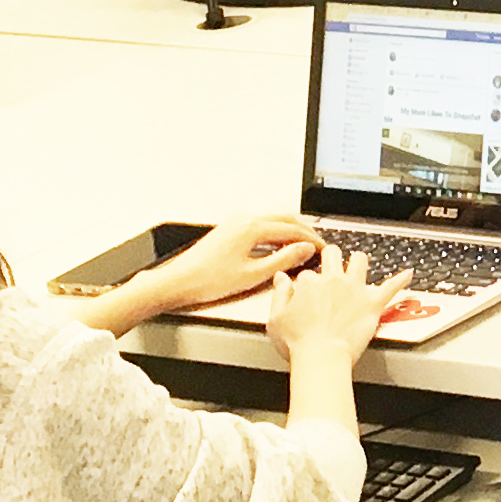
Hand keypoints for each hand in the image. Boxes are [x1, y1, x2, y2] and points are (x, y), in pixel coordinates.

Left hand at [146, 215, 323, 312]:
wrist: (177, 282)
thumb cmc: (208, 281)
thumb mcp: (253, 274)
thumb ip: (283, 259)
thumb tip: (304, 250)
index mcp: (252, 228)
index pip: (292, 229)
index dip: (311, 239)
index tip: (323, 248)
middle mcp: (243, 220)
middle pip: (284, 218)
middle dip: (303, 230)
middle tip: (316, 244)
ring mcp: (234, 223)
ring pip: (271, 220)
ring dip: (289, 231)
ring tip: (300, 246)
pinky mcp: (228, 230)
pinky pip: (259, 225)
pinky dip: (274, 233)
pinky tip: (276, 247)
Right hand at [268, 248, 413, 373]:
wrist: (322, 356)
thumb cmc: (298, 343)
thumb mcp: (275, 318)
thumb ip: (279, 294)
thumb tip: (280, 277)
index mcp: (309, 283)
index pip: (307, 273)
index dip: (307, 283)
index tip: (307, 292)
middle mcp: (333, 280)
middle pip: (333, 255)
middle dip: (332, 256)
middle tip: (332, 263)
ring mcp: (354, 289)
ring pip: (360, 260)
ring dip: (359, 260)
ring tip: (359, 262)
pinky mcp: (372, 302)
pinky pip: (391, 287)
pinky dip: (401, 279)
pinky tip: (408, 273)